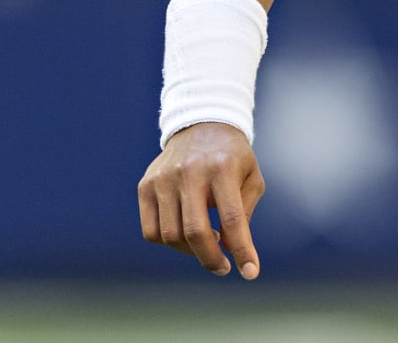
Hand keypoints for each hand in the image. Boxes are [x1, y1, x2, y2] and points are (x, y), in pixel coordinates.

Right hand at [137, 121, 264, 278]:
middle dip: (211, 259)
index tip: (250, 272)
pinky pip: (151, 230)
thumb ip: (243, 212)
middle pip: (196, 232)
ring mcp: (163, 179)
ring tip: (207, 243)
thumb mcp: (251, 177)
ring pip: (170, 235)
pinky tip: (184, 235)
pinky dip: (168, 242)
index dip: (241, 249)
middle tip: (222, 267)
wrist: (202, 125)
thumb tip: (229, 249)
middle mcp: (190, 172)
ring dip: (190, 250)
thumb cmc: (233, 157)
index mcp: (223, 168)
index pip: (232, 218)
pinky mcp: (145, 186)